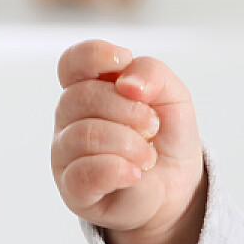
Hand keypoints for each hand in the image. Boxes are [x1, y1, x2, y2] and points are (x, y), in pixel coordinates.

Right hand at [52, 39, 207, 243]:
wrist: (176, 188)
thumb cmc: (165, 138)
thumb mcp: (173, 96)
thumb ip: (153, 73)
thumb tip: (127, 81)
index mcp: (88, 87)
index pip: (73, 62)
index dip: (95, 55)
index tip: (124, 61)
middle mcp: (70, 117)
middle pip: (83, 96)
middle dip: (130, 110)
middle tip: (153, 127)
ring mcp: (66, 153)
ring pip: (85, 135)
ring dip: (130, 144)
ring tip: (148, 157)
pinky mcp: (73, 188)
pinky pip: (85, 173)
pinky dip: (119, 171)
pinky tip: (135, 174)